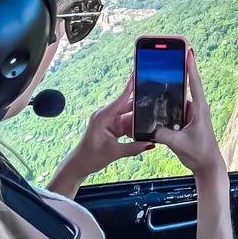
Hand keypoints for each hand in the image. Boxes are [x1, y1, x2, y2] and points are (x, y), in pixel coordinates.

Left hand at [48, 74, 153, 197]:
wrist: (80, 164)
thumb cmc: (91, 156)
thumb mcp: (114, 153)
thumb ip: (134, 147)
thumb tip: (151, 143)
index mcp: (103, 116)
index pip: (121, 98)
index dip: (130, 87)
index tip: (137, 74)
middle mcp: (107, 115)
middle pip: (128, 106)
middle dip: (142, 106)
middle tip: (158, 102)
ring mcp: (110, 120)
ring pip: (130, 116)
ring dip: (140, 121)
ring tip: (155, 121)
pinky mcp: (113, 126)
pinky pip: (128, 124)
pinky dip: (136, 128)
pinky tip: (145, 131)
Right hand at [153, 49, 225, 178]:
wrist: (207, 166)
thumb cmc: (199, 153)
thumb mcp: (178, 143)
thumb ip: (162, 134)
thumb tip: (149, 128)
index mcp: (199, 108)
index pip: (194, 83)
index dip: (191, 67)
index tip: (188, 51)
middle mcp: (196, 108)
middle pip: (184, 87)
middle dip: (176, 74)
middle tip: (167, 59)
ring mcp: (191, 115)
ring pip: (177, 100)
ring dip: (168, 93)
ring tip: (155, 80)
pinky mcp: (186, 122)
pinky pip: (175, 110)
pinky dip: (166, 107)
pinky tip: (155, 104)